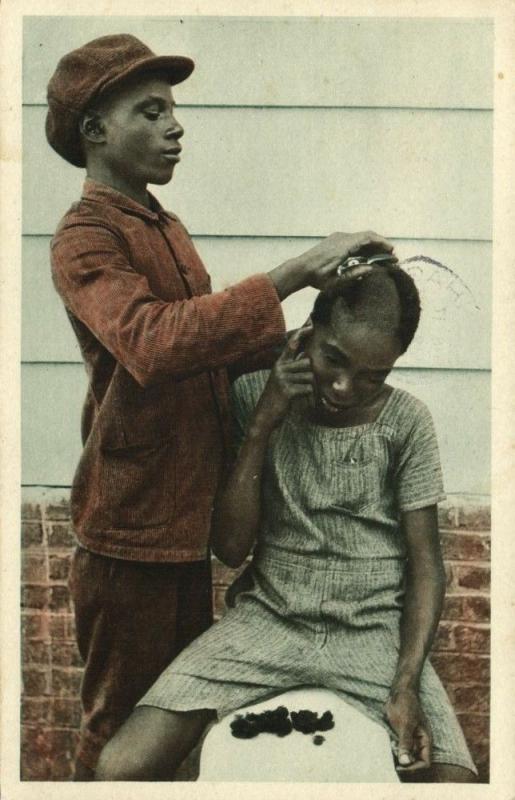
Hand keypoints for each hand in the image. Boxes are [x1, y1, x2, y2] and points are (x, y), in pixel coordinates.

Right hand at [254, 320, 313, 429]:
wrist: (264, 416)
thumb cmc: (277, 398)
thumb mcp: (282, 380)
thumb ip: (292, 368)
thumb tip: (306, 356)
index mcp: (279, 364)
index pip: (291, 344)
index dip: (301, 333)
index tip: (311, 323)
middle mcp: (280, 368)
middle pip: (307, 362)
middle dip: (310, 375)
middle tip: (304, 387)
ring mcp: (282, 379)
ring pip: (309, 376)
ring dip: (310, 387)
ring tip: (300, 395)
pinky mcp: (287, 390)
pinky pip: (308, 388)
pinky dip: (308, 397)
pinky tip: (300, 400)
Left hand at [269, 231, 394, 298]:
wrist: (300, 270)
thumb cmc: (317, 277)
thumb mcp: (337, 281)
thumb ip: (355, 274)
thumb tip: (371, 269)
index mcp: (344, 246)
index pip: (368, 238)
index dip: (382, 243)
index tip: (392, 250)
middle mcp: (341, 238)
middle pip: (366, 236)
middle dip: (380, 245)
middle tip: (390, 256)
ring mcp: (338, 238)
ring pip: (360, 238)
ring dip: (372, 247)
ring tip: (381, 258)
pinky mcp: (335, 241)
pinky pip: (353, 241)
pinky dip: (363, 247)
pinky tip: (368, 257)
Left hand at [384, 688, 431, 774]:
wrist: (399, 691)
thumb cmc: (406, 704)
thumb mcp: (405, 723)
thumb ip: (406, 742)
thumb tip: (405, 762)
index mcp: (425, 741)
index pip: (424, 763)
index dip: (414, 768)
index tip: (400, 766)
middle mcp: (419, 743)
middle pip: (415, 763)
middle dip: (405, 765)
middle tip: (393, 761)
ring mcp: (411, 740)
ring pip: (406, 758)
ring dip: (398, 758)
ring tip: (391, 749)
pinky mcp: (402, 737)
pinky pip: (399, 750)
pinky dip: (394, 751)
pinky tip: (389, 744)